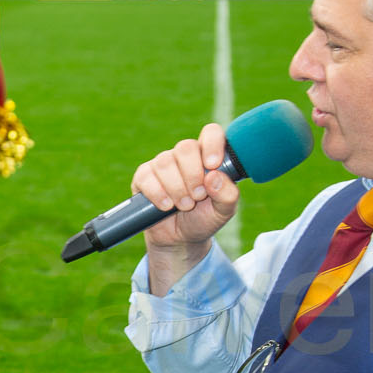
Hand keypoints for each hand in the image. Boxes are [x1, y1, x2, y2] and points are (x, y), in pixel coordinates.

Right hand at [130, 122, 240, 251]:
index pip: (211, 133)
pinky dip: (158, 194)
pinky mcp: (144, 177)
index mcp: (208, 157)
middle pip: (185, 147)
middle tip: (198, 196)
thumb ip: (228, 194)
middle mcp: (185, 156)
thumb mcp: (224, 211)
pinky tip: (166, 206)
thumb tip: (214, 177)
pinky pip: (147, 176)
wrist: (180, 240)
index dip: (212, 144)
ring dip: (176, 188)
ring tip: (184, 206)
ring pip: (165, 162)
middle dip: (192, 175)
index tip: (213, 165)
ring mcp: (163, 164)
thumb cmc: (204, 219)